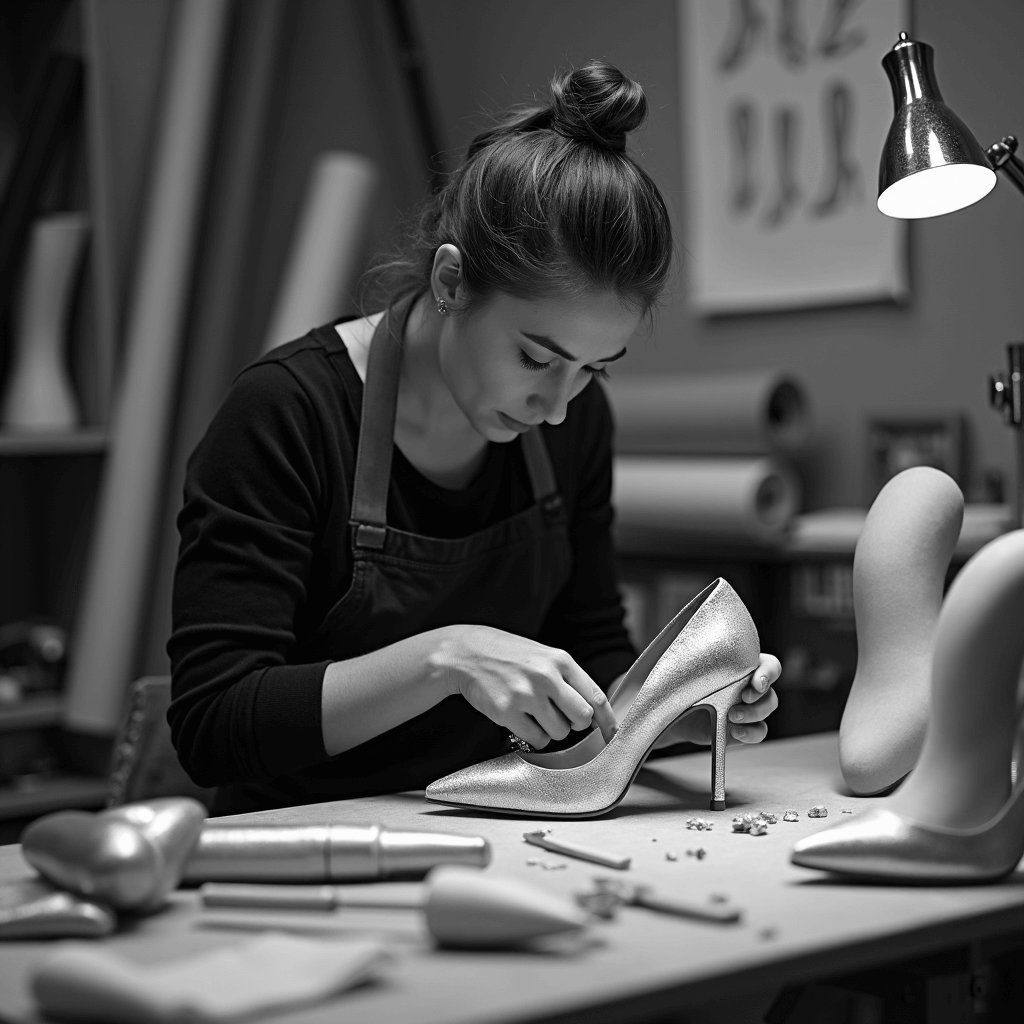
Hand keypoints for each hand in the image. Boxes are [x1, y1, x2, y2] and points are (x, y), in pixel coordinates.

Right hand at [436, 625, 616, 748]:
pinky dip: (534, 736)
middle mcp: (546, 677)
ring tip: (535, 713)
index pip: (596, 696)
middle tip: (562, 718)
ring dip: (551, 730)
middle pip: (582, 718)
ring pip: (559, 732)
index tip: (612, 733)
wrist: (466, 653)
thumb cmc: (508, 655)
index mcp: (560, 660)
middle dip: (575, 724)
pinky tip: (522, 720)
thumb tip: (593, 710)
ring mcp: (526, 695)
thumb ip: (567, 678)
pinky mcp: (508, 712)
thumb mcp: (543, 656)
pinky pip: (536, 739)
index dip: (608, 720)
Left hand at [650, 652, 780, 748]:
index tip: (756, 681)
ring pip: (767, 710)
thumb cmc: (685, 685)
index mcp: (743, 667)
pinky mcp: (744, 728)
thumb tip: (688, 645)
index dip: (768, 673)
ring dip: (754, 714)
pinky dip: (751, 733)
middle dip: (760, 697)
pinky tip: (735, 731)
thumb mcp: (691, 669)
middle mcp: (750, 687)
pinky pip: (759, 732)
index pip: (770, 666)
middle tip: (743, 698)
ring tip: (732, 716)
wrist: (676, 714)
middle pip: (770, 692)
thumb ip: (699, 658)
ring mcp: (749, 709)